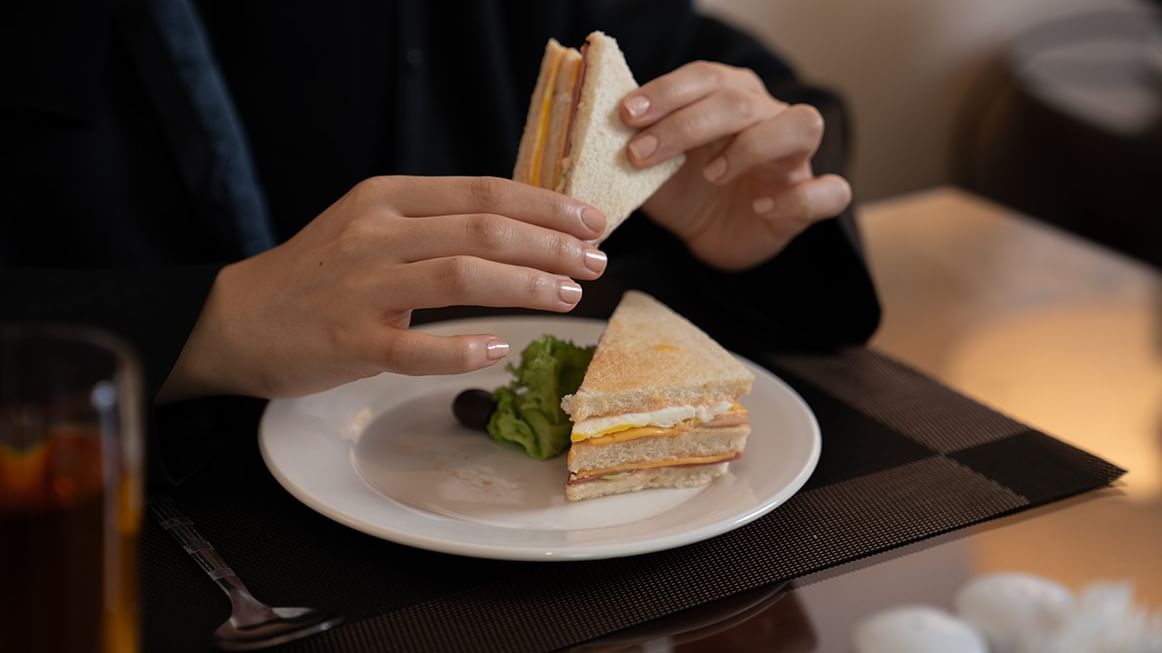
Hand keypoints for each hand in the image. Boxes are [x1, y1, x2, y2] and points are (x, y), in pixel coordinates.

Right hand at [158, 176, 606, 400]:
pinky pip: (417, 348)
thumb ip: (434, 222)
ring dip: (526, 287)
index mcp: (386, 199)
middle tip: (596, 262)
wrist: (237, 319)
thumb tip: (523, 229)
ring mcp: (362, 288)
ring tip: (569, 297)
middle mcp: (376, 234)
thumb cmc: (320, 274)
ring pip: (461, 278)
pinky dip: (463, 349)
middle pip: (483, 230)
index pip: (482, 192)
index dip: (544, 205)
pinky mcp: (351, 341)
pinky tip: (501, 349)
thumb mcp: (371, 226)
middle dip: (551, 245)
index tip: (591, 221)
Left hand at [621, 61, 851, 270]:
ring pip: (800, 125)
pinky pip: (830, 190)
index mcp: (730, 97)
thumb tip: (594, 128)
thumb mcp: (652, 168)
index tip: (626, 116)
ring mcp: (795, 157)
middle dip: (686, 125)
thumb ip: (633, 144)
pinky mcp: (809, 198)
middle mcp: (768, 116)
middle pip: (741, 100)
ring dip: (751, 146)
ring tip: (710, 173)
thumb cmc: (685, 191)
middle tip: (640, 154)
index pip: (705, 76)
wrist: (710, 238)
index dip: (667, 92)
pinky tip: (761, 207)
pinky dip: (798, 197)